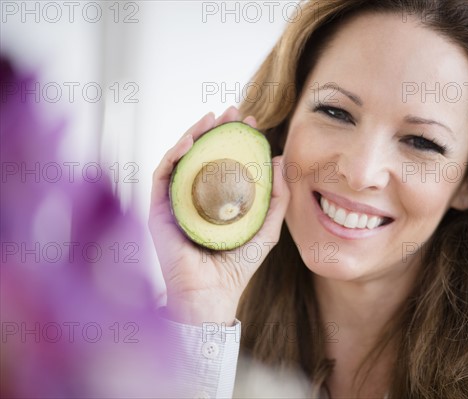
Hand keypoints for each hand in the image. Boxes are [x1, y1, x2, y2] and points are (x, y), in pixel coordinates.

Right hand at [148, 106, 289, 325]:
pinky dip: (173, 154)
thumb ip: (277, 197)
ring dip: (194, 133)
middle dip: (216, 129)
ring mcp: (176, 201)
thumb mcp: (267, 227)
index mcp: (217, 199)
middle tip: (232, 112)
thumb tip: (280, 160)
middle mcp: (195, 196)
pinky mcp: (159, 209)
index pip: (224, 160)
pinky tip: (190, 141)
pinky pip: (162, 174)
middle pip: (202, 154)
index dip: (236, 139)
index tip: (251, 123)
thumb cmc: (238, 265)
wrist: (212, 293)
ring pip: (181, 158)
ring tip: (212, 118)